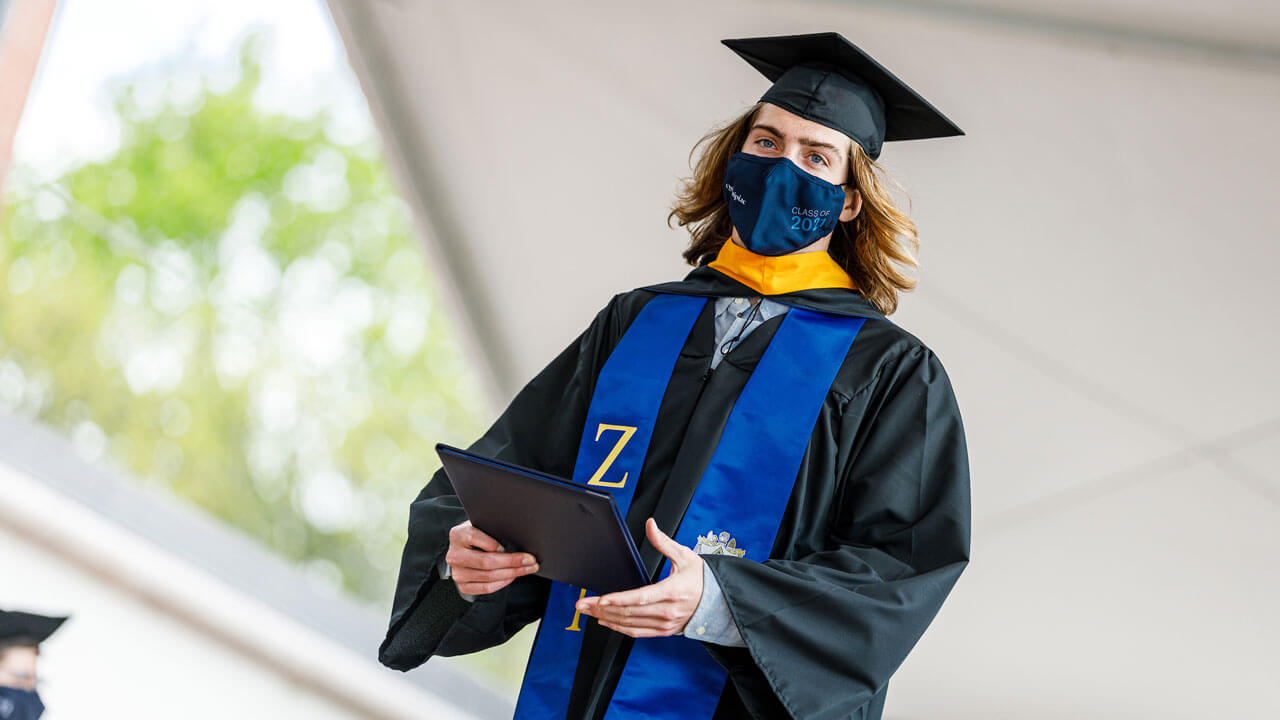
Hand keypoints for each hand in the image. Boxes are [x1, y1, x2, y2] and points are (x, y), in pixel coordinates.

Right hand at [445, 520, 538, 594]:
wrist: (465, 548)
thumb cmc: (478, 534)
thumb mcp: (482, 526)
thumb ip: (493, 529)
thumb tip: (518, 535)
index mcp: (458, 535)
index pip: (476, 538)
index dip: (497, 544)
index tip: (513, 545)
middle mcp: (454, 555)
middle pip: (486, 561)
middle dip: (512, 562)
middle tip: (530, 560)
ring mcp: (457, 572)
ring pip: (488, 577)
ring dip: (512, 574)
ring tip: (527, 569)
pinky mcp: (463, 586)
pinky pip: (486, 588)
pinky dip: (502, 583)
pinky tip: (513, 576)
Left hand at [575, 518, 703, 637]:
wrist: (717, 602)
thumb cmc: (702, 578)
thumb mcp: (685, 556)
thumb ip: (663, 541)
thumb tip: (651, 524)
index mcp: (672, 591)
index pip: (640, 597)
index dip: (619, 599)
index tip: (601, 599)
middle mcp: (667, 611)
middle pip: (629, 612)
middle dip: (602, 608)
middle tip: (582, 604)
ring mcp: (665, 624)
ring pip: (630, 624)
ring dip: (607, 618)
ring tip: (588, 611)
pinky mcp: (664, 631)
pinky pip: (637, 632)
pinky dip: (619, 628)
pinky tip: (605, 621)